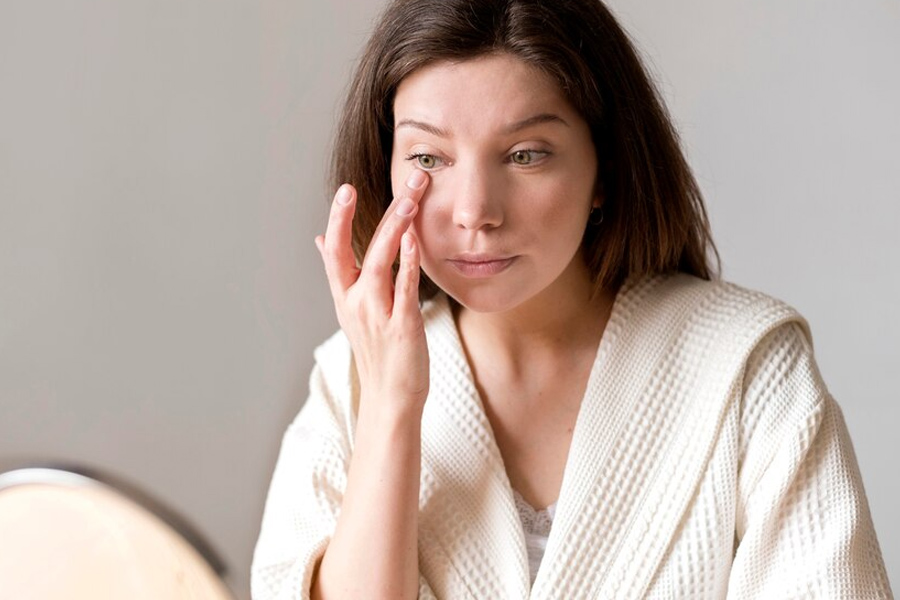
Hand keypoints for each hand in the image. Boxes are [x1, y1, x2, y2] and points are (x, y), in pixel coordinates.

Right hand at [315, 169, 430, 415]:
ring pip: (380, 263)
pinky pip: (404, 290)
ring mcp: (377, 314)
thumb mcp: (351, 309)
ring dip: (394, 229)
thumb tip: (320, 238)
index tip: (346, 189)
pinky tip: (415, 241)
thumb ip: (339, 271)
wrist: (390, 397)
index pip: (334, 249)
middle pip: (357, 248)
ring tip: (410, 200)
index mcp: (344, 295)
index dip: (338, 218)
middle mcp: (355, 302)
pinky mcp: (402, 327)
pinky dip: (408, 264)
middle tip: (402, 180)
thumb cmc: (377, 351)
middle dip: (376, 212)